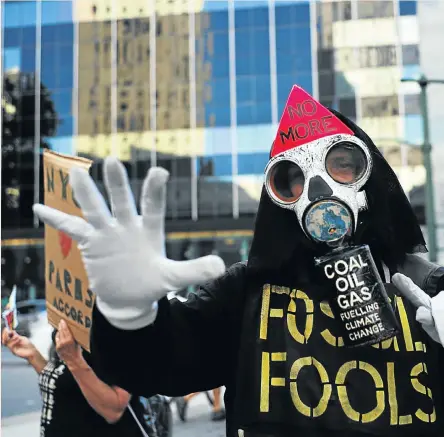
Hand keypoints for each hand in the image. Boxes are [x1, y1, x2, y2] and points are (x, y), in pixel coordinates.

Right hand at [1, 328, 35, 359]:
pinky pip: (11, 346)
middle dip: (4, 335)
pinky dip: (14, 341)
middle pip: (5, 340)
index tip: (6, 328)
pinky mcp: (14, 351)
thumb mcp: (22, 338)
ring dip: (11, 338)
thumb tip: (12, 331)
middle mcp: (12, 345)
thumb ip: (16, 335)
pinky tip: (18, 339)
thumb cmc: (28, 346)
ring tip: (17, 336)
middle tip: (6, 331)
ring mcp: (12, 348)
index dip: (5, 333)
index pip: (6, 337)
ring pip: (7, 343)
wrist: (32, 352)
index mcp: (13, 342)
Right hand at [33, 157, 225, 329]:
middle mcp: (128, 226)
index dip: (155, 190)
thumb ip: (194, 270)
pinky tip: (39, 207)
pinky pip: (72, 229)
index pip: (153, 207)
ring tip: (75, 172)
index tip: (159, 171)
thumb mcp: (174, 278)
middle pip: (122, 201)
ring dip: (86, 193)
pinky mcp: (92, 244)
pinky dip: (57, 220)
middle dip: (117, 184)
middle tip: (111, 161)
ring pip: (95, 209)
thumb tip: (221, 266)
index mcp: (150, 230)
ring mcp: (108, 233)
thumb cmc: (152, 283)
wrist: (130, 298)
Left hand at [55, 320, 84, 369]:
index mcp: (69, 340)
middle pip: (61, 332)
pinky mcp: (57, 348)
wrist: (73, 360)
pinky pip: (57, 340)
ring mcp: (59, 346)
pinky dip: (58, 336)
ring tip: (60, 327)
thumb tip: (71, 329)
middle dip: (61, 326)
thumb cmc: (77, 351)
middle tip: (61, 322)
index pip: (65, 330)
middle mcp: (63, 342)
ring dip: (59, 331)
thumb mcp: (77, 342)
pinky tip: (59, 334)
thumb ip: (73, 336)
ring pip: (58, 335)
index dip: (63, 325)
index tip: (62, 320)